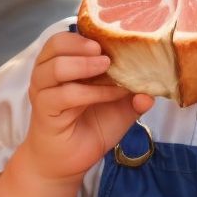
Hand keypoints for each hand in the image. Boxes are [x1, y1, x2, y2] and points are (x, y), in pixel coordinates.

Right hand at [18, 31, 152, 184]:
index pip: (66, 36)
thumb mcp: (119, 109)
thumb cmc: (90, 128)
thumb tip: (152, 90)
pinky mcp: (45, 112)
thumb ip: (135, 96)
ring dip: (84, 64)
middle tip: (106, 51)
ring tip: (107, 66)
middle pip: (55, 44)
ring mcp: (44, 92)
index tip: (113, 39)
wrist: (66, 163)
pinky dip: (91, 92)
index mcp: (62, 64)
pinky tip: (110, 94)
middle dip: (82, 43)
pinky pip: (65, 95)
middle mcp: (48, 74)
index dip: (87, 33)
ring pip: (55, 67)